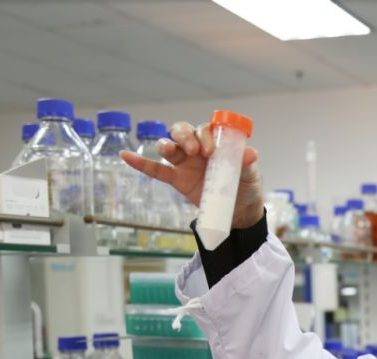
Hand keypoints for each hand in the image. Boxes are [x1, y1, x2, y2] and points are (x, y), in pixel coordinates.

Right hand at [120, 121, 264, 229]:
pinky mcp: (176, 179)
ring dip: (166, 145)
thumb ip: (246, 162)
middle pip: (182, 131)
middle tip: (194, 151)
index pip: (205, 129)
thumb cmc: (245, 185)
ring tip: (170, 151)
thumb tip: (251, 153)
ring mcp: (184, 162)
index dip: (205, 135)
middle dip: (185, 136)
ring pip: (168, 145)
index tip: (211, 151)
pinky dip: (140, 163)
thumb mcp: (250, 173)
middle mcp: (197, 147)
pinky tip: (126, 156)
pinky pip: (155, 169)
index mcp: (215, 141)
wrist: (238, 210)